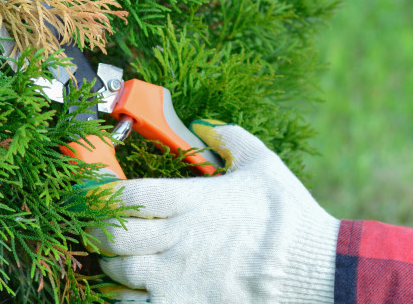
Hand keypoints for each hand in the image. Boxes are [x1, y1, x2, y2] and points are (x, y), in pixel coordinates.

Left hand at [92, 121, 340, 303]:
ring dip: (110, 268)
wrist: (321, 271)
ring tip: (116, 263)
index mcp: (191, 201)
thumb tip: (208, 127)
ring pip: (117, 275)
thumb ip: (230, 139)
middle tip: (95, 229)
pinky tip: (131, 292)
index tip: (91, 192)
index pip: (127, 194)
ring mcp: (177, 280)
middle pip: (112, 236)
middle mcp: (176, 240)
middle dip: (97, 232)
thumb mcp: (263, 165)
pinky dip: (124, 300)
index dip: (100, 192)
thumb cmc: (291, 219)